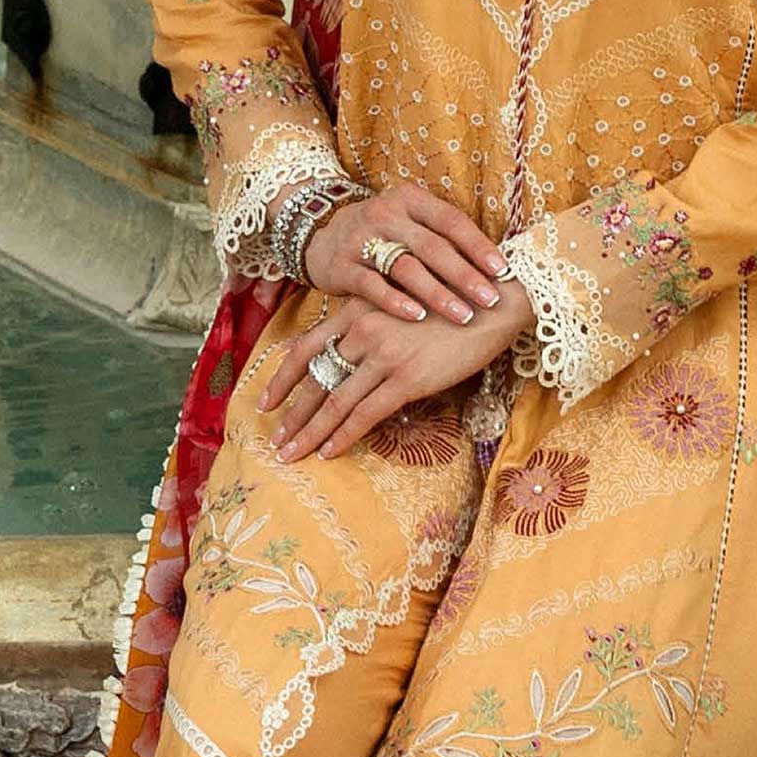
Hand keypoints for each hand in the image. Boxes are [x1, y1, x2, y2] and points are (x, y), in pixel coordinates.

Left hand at [255, 279, 535, 463]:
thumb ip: (369, 322)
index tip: (265, 402)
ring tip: (292, 454)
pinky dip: (343, 436)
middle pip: (313, 379)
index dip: (280, 378)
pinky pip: (365, 414)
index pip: (303, 347)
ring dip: (309, 433)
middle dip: (291, 414)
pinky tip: (329, 452)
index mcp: (356, 309)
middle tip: (274, 440)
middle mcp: (363, 330)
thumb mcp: (398, 303)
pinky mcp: (407, 378)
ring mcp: (384, 354)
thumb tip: (345, 352)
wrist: (491, 303)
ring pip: (334, 401)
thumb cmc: (449, 303)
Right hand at [302, 179, 510, 328]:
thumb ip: (441, 239)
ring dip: (438, 293)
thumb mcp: (409, 223)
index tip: (503, 270)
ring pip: (406, 268)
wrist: (320, 235)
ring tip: (463, 315)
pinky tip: (418, 317)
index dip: (478, 245)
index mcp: (410, 200)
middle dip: (465, 275)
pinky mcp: (342, 266)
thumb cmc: (382, 235)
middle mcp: (386, 215)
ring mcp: (361, 240)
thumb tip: (495, 269)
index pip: (451, 221)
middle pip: (432, 246)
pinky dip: (397, 302)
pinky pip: (372, 286)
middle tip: (490, 299)